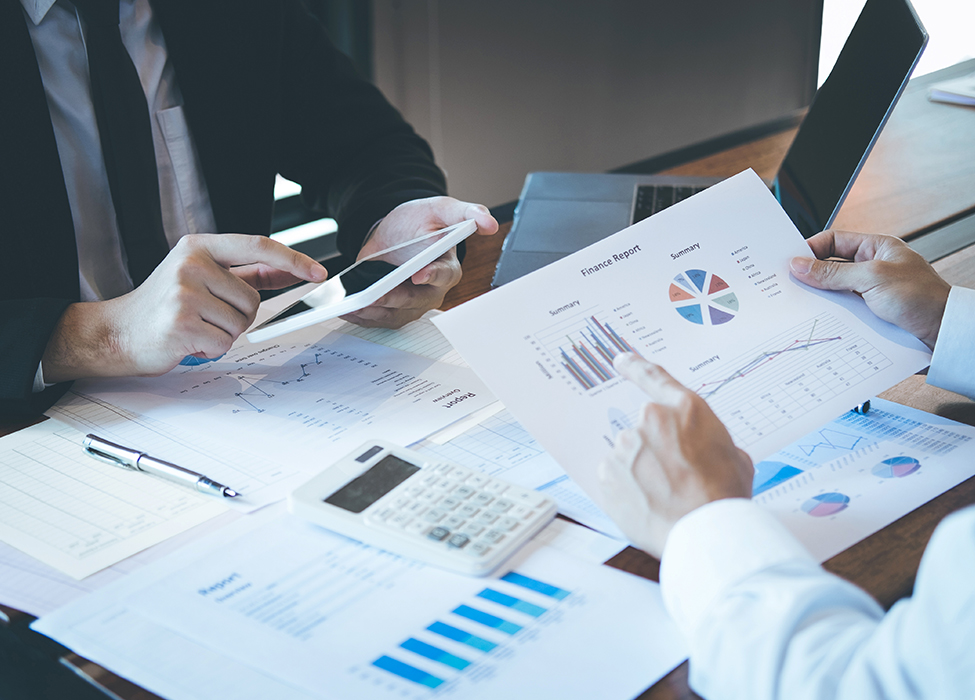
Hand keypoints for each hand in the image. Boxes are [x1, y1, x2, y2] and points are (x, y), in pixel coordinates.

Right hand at [42, 234, 327, 380]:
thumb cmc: (163, 305)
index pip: (258, 246)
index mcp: (198, 246)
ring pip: (241, 322)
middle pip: (252, 298)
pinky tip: (188, 341)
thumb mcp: (200, 275)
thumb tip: (289, 269)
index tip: (319, 272)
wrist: (116, 332)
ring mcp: (184, 293)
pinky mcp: (182, 323)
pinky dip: (212, 349)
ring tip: (195, 327)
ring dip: (225, 333)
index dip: (293, 259)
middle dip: (238, 315)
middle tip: (207, 316)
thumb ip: (245, 272)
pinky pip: (225, 342)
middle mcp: (191, 264)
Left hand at [340, 196, 497, 327]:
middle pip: (414, 301)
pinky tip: (346, 309)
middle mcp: (431, 291)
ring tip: (353, 305)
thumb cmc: (421, 223)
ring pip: (394, 314)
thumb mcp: (440, 209)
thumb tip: (488, 221)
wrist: (396, 232)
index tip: (418, 274)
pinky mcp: (393, 310)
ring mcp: (412, 304)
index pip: (443, 275)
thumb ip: (465, 212)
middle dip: (393, 299)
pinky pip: (378, 319)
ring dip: (373, 312)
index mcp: (448, 268)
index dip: (432, 275)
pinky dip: (362, 317)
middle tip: (374, 296)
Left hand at [597, 354, 752, 557]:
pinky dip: (627, 488)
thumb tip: (705, 449)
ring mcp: (625, 447)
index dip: (636, 367)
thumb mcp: (736, 457)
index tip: (621, 360)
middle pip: (646, 430)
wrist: (704, 531)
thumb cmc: (724, 496)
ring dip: (641, 471)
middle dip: (657, 451)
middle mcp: (650, 420)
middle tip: (676, 478)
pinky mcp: (607, 473)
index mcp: (685, 409)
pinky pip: (615, 477)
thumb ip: (710, 441)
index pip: (654, 377)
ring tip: (665, 497)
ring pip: (630, 455)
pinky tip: (648, 504)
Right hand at [790, 230, 949, 348]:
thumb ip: (833, 273)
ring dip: (820, 300)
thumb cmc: (923, 299)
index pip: (833, 241)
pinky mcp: (870, 315)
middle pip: (830, 268)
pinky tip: (822, 321)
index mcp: (876, 249)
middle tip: (789, 285)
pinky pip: (842, 312)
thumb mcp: (872, 278)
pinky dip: (830, 316)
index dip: (811, 249)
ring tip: (803, 305)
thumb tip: (800, 265)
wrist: (945, 334)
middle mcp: (871, 269)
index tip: (791, 262)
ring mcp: (870, 293)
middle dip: (811, 277)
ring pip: (834, 293)